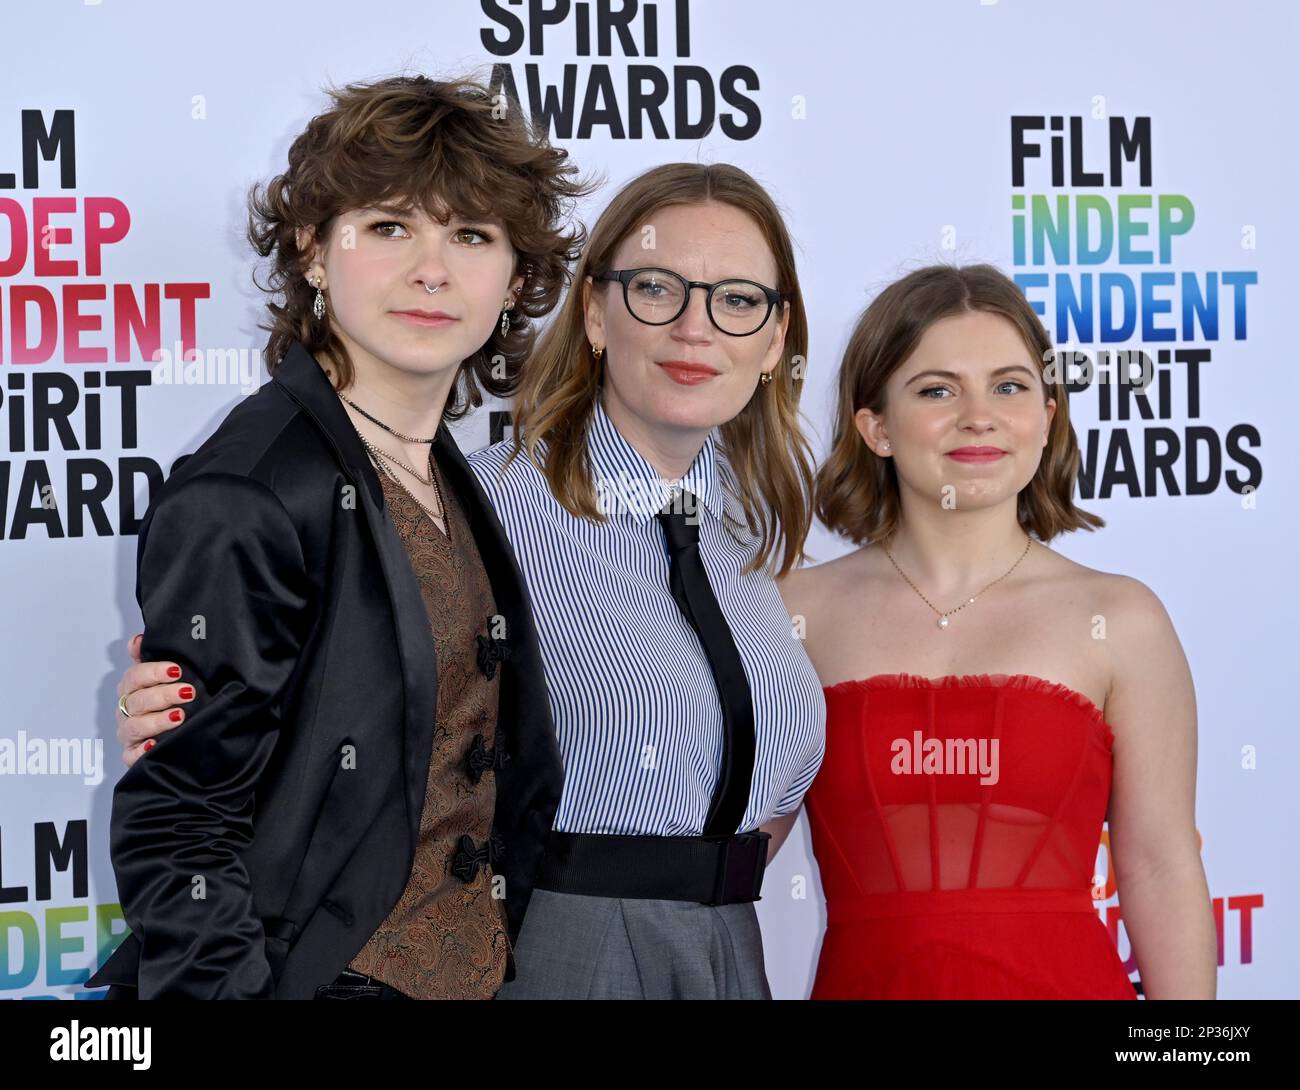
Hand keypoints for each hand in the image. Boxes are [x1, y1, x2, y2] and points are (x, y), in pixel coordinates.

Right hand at [116, 632, 193, 766]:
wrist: (177, 735)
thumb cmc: (169, 700)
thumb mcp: (165, 678)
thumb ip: (149, 657)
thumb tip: (137, 639)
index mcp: (132, 689)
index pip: (135, 677)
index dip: (154, 672)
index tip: (177, 670)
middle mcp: (127, 710)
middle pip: (137, 700)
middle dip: (163, 695)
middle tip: (188, 692)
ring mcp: (128, 733)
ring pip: (134, 726)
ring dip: (157, 721)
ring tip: (179, 716)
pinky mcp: (132, 754)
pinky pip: (131, 755)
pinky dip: (141, 751)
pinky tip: (155, 744)